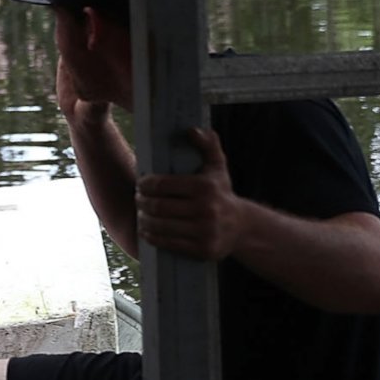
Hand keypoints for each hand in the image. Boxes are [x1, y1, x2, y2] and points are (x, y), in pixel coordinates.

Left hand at [134, 126, 241, 260]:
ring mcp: (204, 231)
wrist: (242, 227)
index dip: (144, 185)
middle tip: (137, 200)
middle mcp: (206, 209)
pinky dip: (152, 237)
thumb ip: (207, 145)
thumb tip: (191, 130)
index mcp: (205, 187)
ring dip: (143, 220)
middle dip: (141, 203)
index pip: (161, 185)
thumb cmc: (221, 193)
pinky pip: (168, 243)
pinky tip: (147, 230)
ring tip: (141, 215)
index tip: (140, 184)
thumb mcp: (217, 166)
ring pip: (160, 226)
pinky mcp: (202, 249)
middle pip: (157, 207)